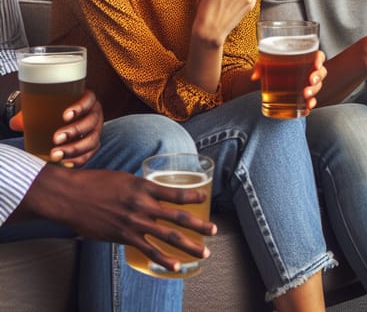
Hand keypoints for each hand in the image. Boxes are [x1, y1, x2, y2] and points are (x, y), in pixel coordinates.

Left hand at [9, 90, 102, 167]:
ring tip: (56, 154)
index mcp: (87, 101)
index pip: (88, 101)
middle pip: (90, 122)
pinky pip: (89, 154)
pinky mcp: (92, 146)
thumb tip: (16, 123)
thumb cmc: (55, 112)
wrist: (64, 123)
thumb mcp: (46, 108)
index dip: (80, 107)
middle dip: (74, 131)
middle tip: (56, 138)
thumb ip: (31, 113)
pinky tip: (65, 163)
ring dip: (74, 148)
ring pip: (91, 140)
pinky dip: (78, 160)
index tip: (65, 116)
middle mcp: (95, 115)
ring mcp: (95, 131)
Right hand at [13, 166, 215, 272]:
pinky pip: (148, 250)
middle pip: (177, 216)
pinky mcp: (123, 236)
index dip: (192, 195)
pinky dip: (163, 260)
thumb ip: (140, 188)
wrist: (71, 196)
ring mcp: (134, 222)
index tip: (205, 198)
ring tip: (203, 252)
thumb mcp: (124, 179)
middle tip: (214, 230)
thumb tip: (151, 195)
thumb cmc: (96, 183)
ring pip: (167, 236)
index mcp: (144, 186)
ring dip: (188, 245)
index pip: (175, 192)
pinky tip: (176, 267)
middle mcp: (143, 204)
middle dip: (199, 225)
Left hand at [251, 50, 325, 110]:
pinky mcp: (304, 96)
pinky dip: (310, 104)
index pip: (318, 56)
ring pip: (317, 86)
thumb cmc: (270, 67)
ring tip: (306, 95)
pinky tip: (307, 108)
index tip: (316, 64)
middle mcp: (309, 71)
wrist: (266, 81)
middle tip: (310, 81)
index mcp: (304, 58)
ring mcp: (308, 84)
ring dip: (314, 91)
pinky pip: (311, 100)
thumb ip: (260, 66)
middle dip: (318, 77)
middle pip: (320, 72)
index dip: (319, 59)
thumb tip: (254, 76)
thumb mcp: (265, 63)